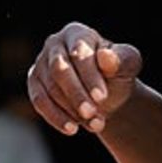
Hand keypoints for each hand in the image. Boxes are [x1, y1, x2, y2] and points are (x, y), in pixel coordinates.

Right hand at [27, 22, 141, 135]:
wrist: (104, 93)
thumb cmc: (116, 74)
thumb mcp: (128, 65)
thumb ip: (122, 59)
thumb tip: (106, 57)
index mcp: (76, 33)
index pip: (79, 52)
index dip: (90, 76)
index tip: (102, 97)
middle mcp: (54, 44)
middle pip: (59, 70)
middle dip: (76, 94)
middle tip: (91, 114)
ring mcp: (40, 63)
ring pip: (49, 88)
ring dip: (71, 110)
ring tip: (95, 125)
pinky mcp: (34, 83)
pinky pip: (39, 101)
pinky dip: (55, 116)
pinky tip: (72, 129)